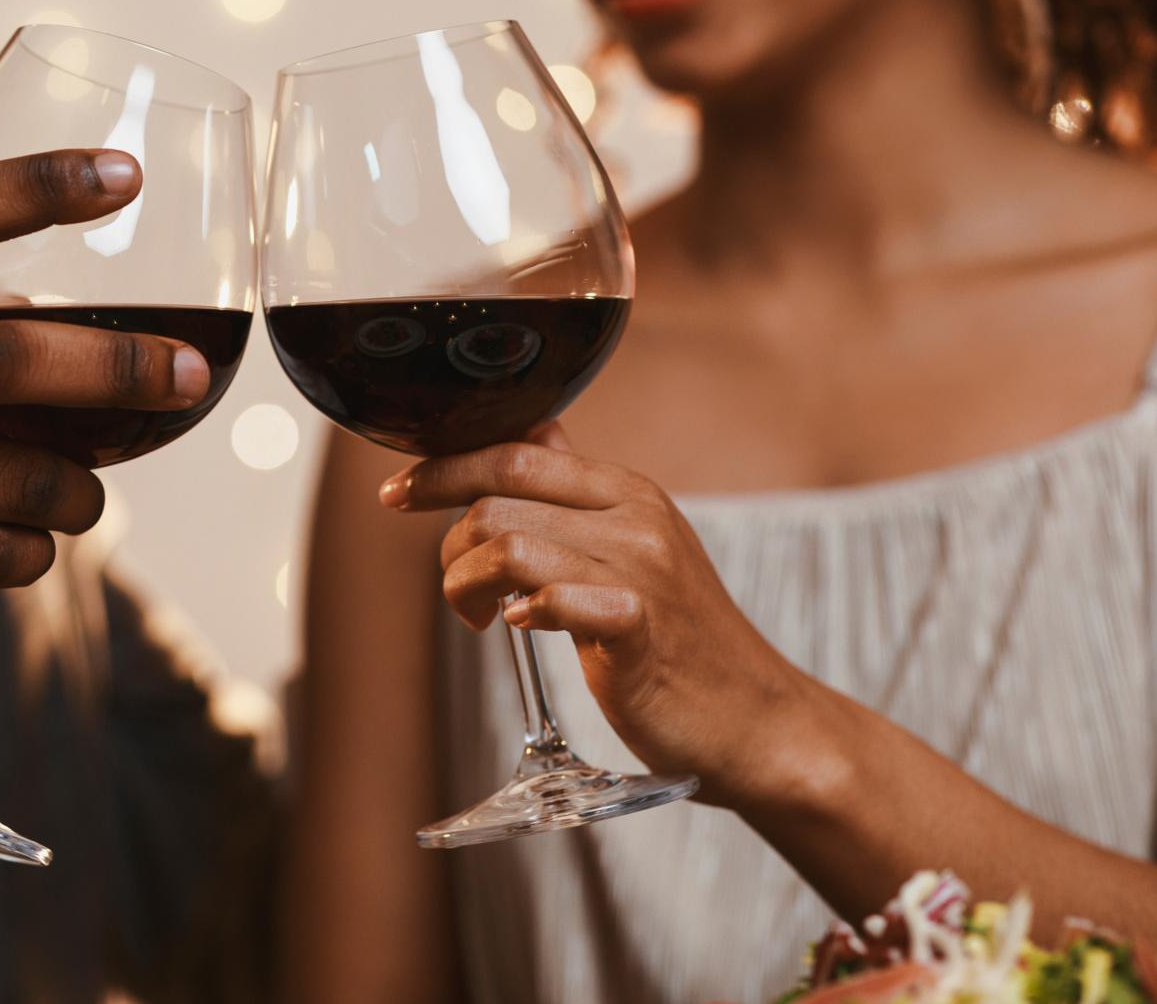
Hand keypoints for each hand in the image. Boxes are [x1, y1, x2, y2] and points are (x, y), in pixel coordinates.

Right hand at [0, 150, 206, 682]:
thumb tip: (37, 319)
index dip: (40, 185)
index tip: (122, 175)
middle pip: (12, 358)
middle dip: (122, 369)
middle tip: (188, 377)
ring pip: (23, 483)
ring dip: (84, 493)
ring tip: (89, 492)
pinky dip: (31, 555)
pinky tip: (24, 546)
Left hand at [381, 423, 836, 808]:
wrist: (759, 723)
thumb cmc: (682, 645)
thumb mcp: (635, 551)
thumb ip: (581, 496)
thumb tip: (538, 433)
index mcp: (627, 492)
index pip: (515, 450)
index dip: (443, 468)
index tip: (396, 496)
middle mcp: (636, 518)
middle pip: (499, 493)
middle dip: (450, 542)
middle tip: (461, 594)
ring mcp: (643, 570)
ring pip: (509, 544)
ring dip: (467, 585)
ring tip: (482, 621)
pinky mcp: (642, 628)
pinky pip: (559, 599)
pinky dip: (524, 611)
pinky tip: (519, 628)